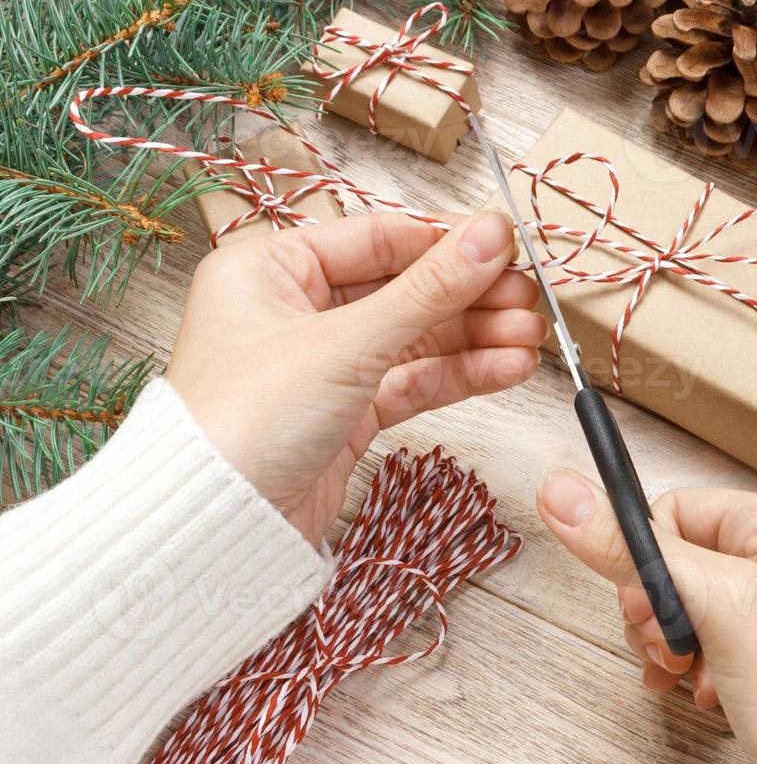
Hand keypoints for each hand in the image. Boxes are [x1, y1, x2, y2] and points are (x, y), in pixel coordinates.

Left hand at [167, 212, 544, 544]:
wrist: (217, 526)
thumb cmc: (243, 421)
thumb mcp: (345, 343)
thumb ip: (426, 290)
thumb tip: (488, 237)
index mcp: (269, 269)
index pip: (377, 238)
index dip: (446, 242)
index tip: (506, 244)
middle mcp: (295, 311)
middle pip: (404, 289)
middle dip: (471, 296)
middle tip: (529, 296)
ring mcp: (324, 365)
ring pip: (416, 338)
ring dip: (476, 337)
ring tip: (532, 337)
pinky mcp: (347, 414)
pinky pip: (414, 381)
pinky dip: (461, 374)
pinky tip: (507, 366)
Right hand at [536, 472, 756, 763]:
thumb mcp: (709, 604)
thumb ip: (633, 549)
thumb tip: (560, 489)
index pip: (678, 512)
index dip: (646, 562)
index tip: (642, 612)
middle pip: (691, 561)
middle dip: (663, 612)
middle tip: (666, 653)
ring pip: (709, 606)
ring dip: (684, 644)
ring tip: (689, 681)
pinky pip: (738, 641)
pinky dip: (713, 666)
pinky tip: (715, 697)